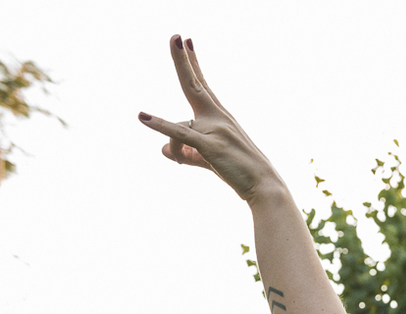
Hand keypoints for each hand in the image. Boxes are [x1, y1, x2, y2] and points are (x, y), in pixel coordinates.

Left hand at [138, 35, 281, 202]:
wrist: (264, 186)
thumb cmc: (240, 172)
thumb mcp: (208, 159)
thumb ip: (184, 152)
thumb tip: (161, 149)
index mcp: (220, 117)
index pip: (202, 84)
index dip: (193, 63)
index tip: (186, 41)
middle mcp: (218, 117)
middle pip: (193, 84)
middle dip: (182, 59)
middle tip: (175, 36)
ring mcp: (215, 130)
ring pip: (178, 132)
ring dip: (178, 153)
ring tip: (185, 164)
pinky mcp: (210, 146)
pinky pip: (179, 133)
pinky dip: (159, 125)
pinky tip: (141, 116)